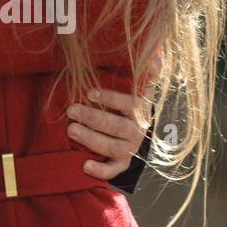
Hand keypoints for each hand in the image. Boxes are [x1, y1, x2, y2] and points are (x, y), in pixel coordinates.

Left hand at [66, 61, 156, 179]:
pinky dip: (100, 171)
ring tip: (71, 130)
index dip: (110, 99)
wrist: (143, 138)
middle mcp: (138, 131)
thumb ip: (147, 72)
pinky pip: (113, 171)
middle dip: (93, 118)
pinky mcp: (123, 165)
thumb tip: (155, 56)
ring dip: (91, 139)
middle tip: (71, 110)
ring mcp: (131, 149)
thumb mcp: (142, 88)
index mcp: (141, 110)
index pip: (129, 104)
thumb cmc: (133, 106)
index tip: (90, 93)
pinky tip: (84, 165)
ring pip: (112, 147)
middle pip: (116, 126)